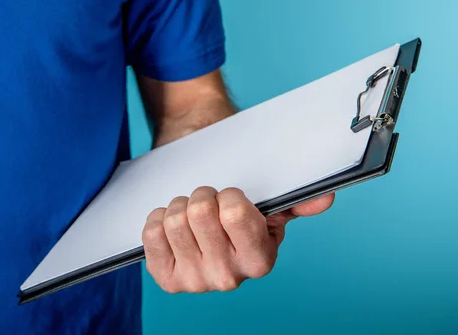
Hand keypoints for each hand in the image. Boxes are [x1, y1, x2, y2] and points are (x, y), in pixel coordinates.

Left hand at [142, 186, 333, 292]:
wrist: (207, 237)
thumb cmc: (239, 220)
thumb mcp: (269, 213)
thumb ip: (295, 204)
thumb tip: (324, 198)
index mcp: (259, 260)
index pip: (233, 211)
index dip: (228, 195)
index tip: (230, 200)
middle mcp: (228, 277)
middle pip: (199, 211)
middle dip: (202, 196)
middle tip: (208, 204)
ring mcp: (195, 281)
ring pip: (174, 219)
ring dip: (179, 206)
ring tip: (190, 215)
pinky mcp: (167, 279)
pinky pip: (151, 233)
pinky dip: (158, 220)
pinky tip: (172, 227)